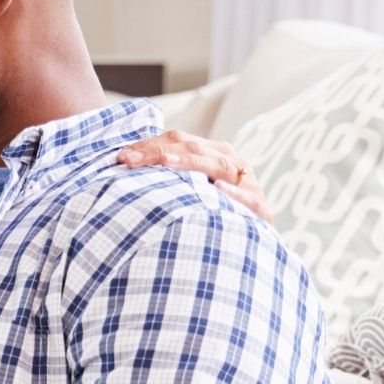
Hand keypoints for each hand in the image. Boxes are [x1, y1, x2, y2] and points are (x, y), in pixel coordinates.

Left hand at [118, 128, 271, 221]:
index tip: (121, 156)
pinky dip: (234, 193)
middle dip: (159, 153)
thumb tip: (124, 165)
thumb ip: (169, 176)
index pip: (180, 140)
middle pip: (195, 149)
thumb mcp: (191, 191)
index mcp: (215, 153)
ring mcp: (249, 184)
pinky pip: (249, 199)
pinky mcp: (262, 210)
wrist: (253, 243)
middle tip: (128, 160)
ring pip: (219, 166)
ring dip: (191, 163)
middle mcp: (233, 163)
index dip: (150, 145)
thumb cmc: (212, 214)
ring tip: (164, 162)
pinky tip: (219, 187)